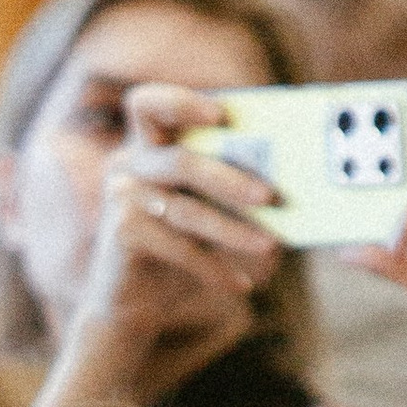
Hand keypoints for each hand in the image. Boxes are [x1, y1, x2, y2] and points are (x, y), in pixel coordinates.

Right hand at [36, 84, 279, 406]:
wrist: (132, 305)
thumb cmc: (176, 251)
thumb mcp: (202, 212)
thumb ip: (225, 189)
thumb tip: (284, 188)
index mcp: (148, 146)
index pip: (147, 103)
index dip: (180, 102)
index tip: (222, 115)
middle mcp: (128, 164)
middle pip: (180, 160)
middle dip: (228, 178)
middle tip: (270, 196)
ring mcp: (121, 198)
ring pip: (186, 211)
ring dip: (232, 230)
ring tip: (269, 246)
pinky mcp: (121, 235)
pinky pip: (179, 248)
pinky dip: (214, 268)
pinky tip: (241, 285)